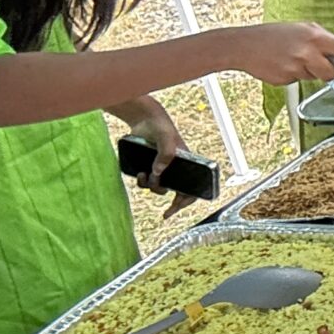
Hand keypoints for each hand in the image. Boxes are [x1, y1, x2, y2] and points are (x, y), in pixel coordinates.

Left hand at [114, 97, 193, 214]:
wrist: (144, 119)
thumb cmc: (161, 126)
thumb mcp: (167, 138)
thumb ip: (165, 154)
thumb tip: (158, 173)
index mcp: (187, 163)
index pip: (194, 185)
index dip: (188, 200)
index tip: (181, 209)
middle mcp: (175, 168)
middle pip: (176, 191)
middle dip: (171, 202)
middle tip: (166, 213)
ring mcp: (161, 169)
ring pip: (159, 187)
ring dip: (151, 188)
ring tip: (144, 177)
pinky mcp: (149, 167)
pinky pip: (147, 182)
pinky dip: (142, 182)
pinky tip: (139, 174)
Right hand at [220, 22, 333, 85]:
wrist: (243, 44)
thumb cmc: (275, 35)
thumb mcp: (302, 30)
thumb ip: (322, 42)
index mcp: (317, 36)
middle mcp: (310, 51)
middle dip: (329, 71)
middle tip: (315, 62)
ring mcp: (298, 66)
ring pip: (316, 78)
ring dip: (309, 72)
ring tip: (291, 59)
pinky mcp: (287, 79)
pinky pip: (299, 81)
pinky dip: (293, 75)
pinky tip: (280, 65)